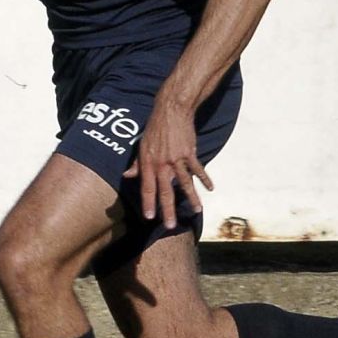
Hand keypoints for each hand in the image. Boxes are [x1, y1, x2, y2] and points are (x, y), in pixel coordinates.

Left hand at [123, 101, 212, 229]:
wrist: (171, 111)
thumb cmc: (154, 128)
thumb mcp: (142, 145)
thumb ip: (136, 163)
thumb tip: (127, 175)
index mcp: (148, 163)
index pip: (147, 188)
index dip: (148, 203)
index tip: (149, 217)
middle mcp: (161, 164)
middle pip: (165, 191)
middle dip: (168, 209)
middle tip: (171, 225)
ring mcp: (176, 159)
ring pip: (184, 183)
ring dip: (192, 198)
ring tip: (198, 210)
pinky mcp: (189, 153)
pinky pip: (198, 169)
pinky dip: (205, 179)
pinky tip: (210, 188)